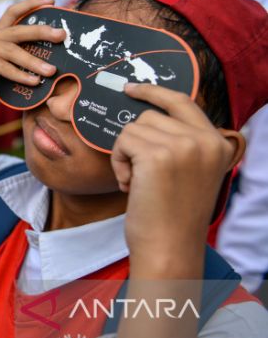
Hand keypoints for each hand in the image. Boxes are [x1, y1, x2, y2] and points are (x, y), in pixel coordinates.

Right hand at [0, 0, 63, 155]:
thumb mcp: (8, 77)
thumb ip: (22, 68)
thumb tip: (52, 68)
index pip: (13, 13)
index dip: (31, 4)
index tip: (51, 1)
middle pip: (18, 28)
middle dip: (41, 31)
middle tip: (61, 35)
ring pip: (12, 50)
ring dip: (33, 61)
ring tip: (51, 71)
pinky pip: (1, 65)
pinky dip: (18, 74)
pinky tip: (33, 82)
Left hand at [113, 83, 243, 274]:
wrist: (169, 248)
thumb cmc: (171, 216)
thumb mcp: (190, 172)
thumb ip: (181, 143)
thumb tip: (146, 115)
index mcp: (218, 143)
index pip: (184, 102)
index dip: (155, 92)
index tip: (132, 89)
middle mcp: (206, 140)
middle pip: (150, 116)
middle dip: (134, 141)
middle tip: (136, 172)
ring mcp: (184, 146)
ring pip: (133, 128)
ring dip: (125, 154)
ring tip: (137, 183)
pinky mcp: (158, 155)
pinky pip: (122, 142)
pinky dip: (118, 163)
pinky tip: (131, 186)